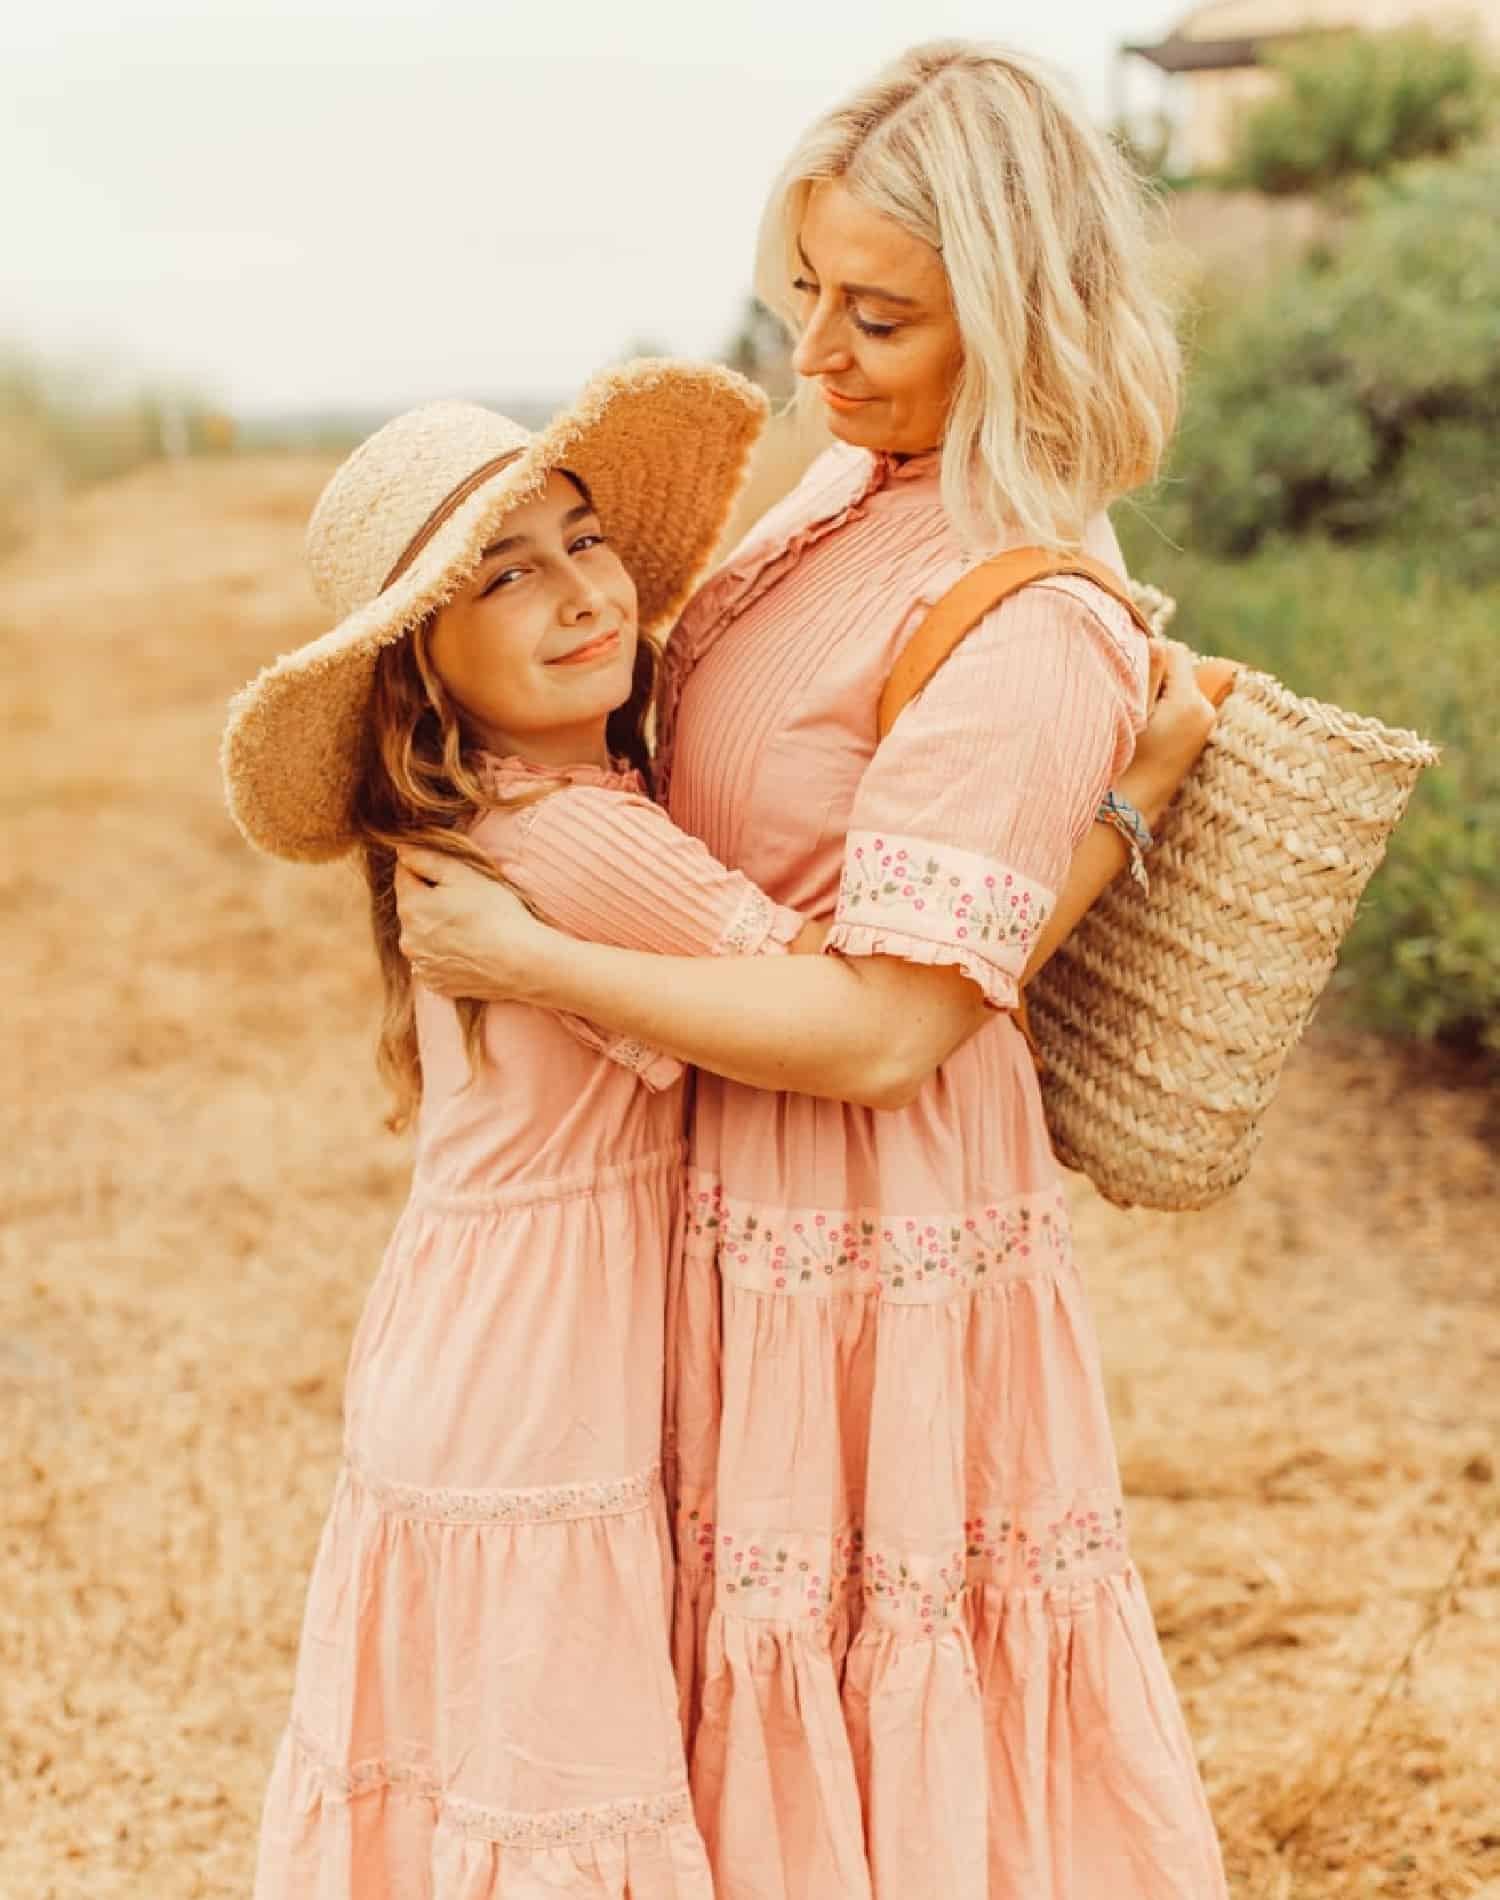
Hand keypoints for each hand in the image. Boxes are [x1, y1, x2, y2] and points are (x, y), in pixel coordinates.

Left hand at [393, 847, 554, 1000]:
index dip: (427, 868)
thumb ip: (427, 858)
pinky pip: (432, 959)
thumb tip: (401, 849)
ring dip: (436, 927)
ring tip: (469, 927)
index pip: (404, 874)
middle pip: (412, 906)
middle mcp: (407, 939)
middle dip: (431, 899)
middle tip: (466, 901)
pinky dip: (444, 952)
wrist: (522, 963)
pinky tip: (468, 948)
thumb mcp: (464, 875)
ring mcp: (420, 965)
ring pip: (421, 934)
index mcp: (410, 907)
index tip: (452, 874)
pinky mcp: (436, 983)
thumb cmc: (496, 914)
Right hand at [1120, 640, 1237, 829]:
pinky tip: (1142, 727)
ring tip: (1132, 716)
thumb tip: (1153, 639)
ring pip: (1175, 687)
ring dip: (1154, 690)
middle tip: (1125, 698)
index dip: (1146, 654)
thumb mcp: (1129, 713)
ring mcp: (1201, 726)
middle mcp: (1204, 712)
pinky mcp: (1194, 738)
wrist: (1126, 813)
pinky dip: (1159, 707)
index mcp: (1190, 703)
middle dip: (1152, 674)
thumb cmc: (1120, 764)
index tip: (1124, 677)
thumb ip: (1145, 672)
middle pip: (1177, 668)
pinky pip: (1177, 705)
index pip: (1173, 651)